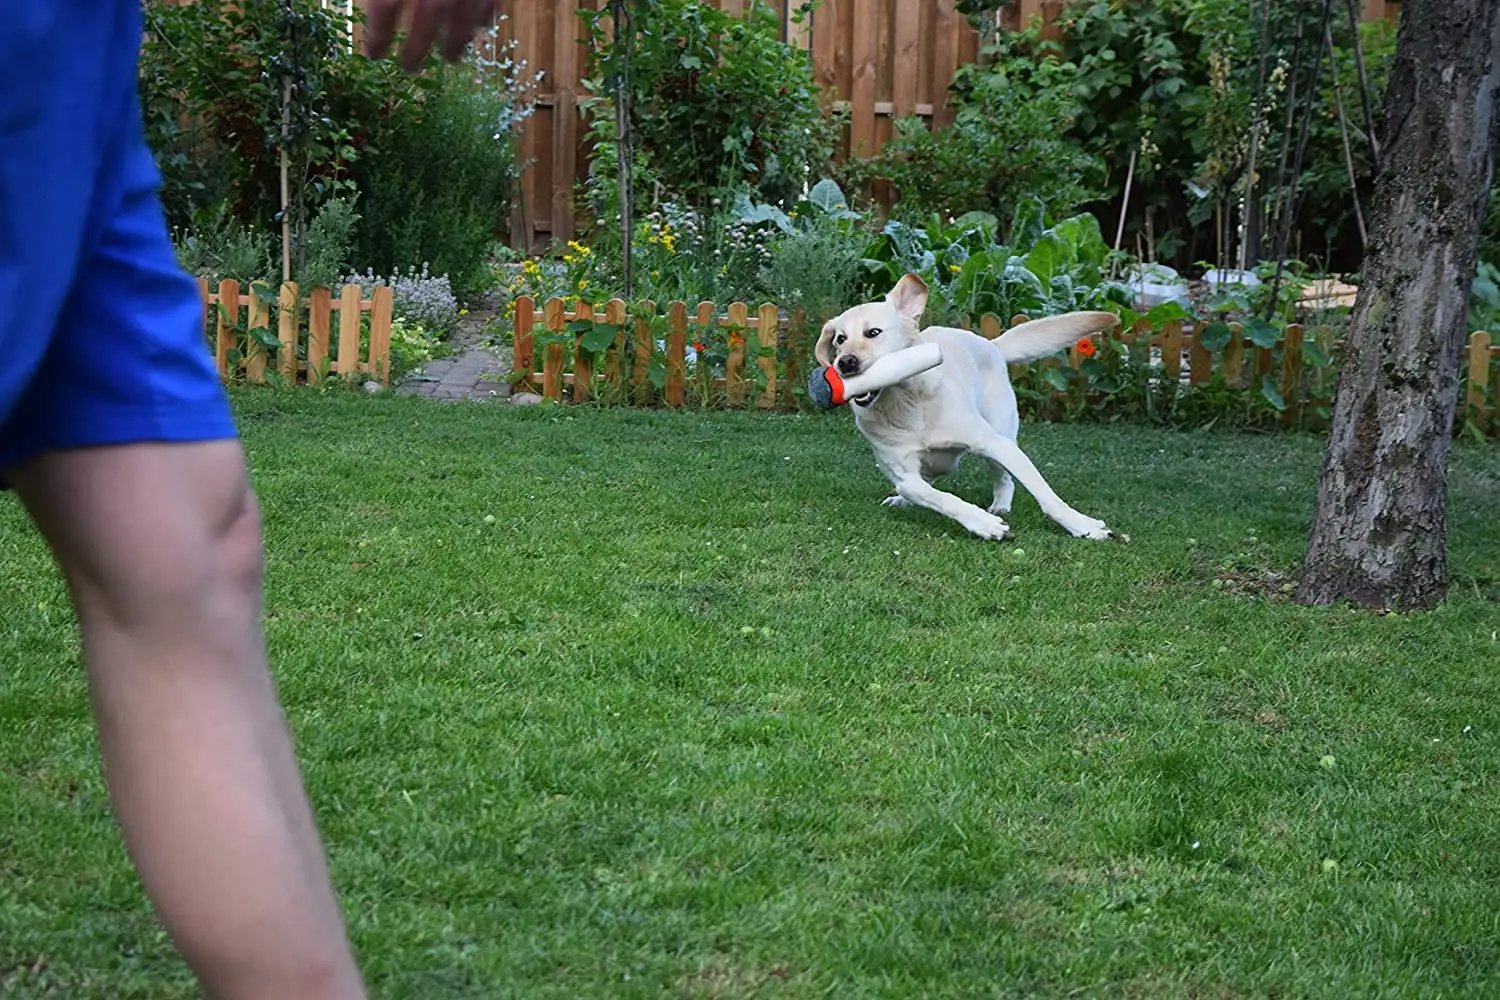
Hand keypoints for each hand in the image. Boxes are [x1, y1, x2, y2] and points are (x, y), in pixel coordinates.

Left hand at [363, 0, 497, 71]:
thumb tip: (378, 6)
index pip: (384, 10)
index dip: (378, 36)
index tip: (374, 54)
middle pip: (424, 24)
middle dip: (416, 50)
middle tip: (409, 68)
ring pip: (462, 25)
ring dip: (455, 45)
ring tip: (450, 59)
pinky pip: (489, 8)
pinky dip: (483, 22)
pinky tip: (478, 29)